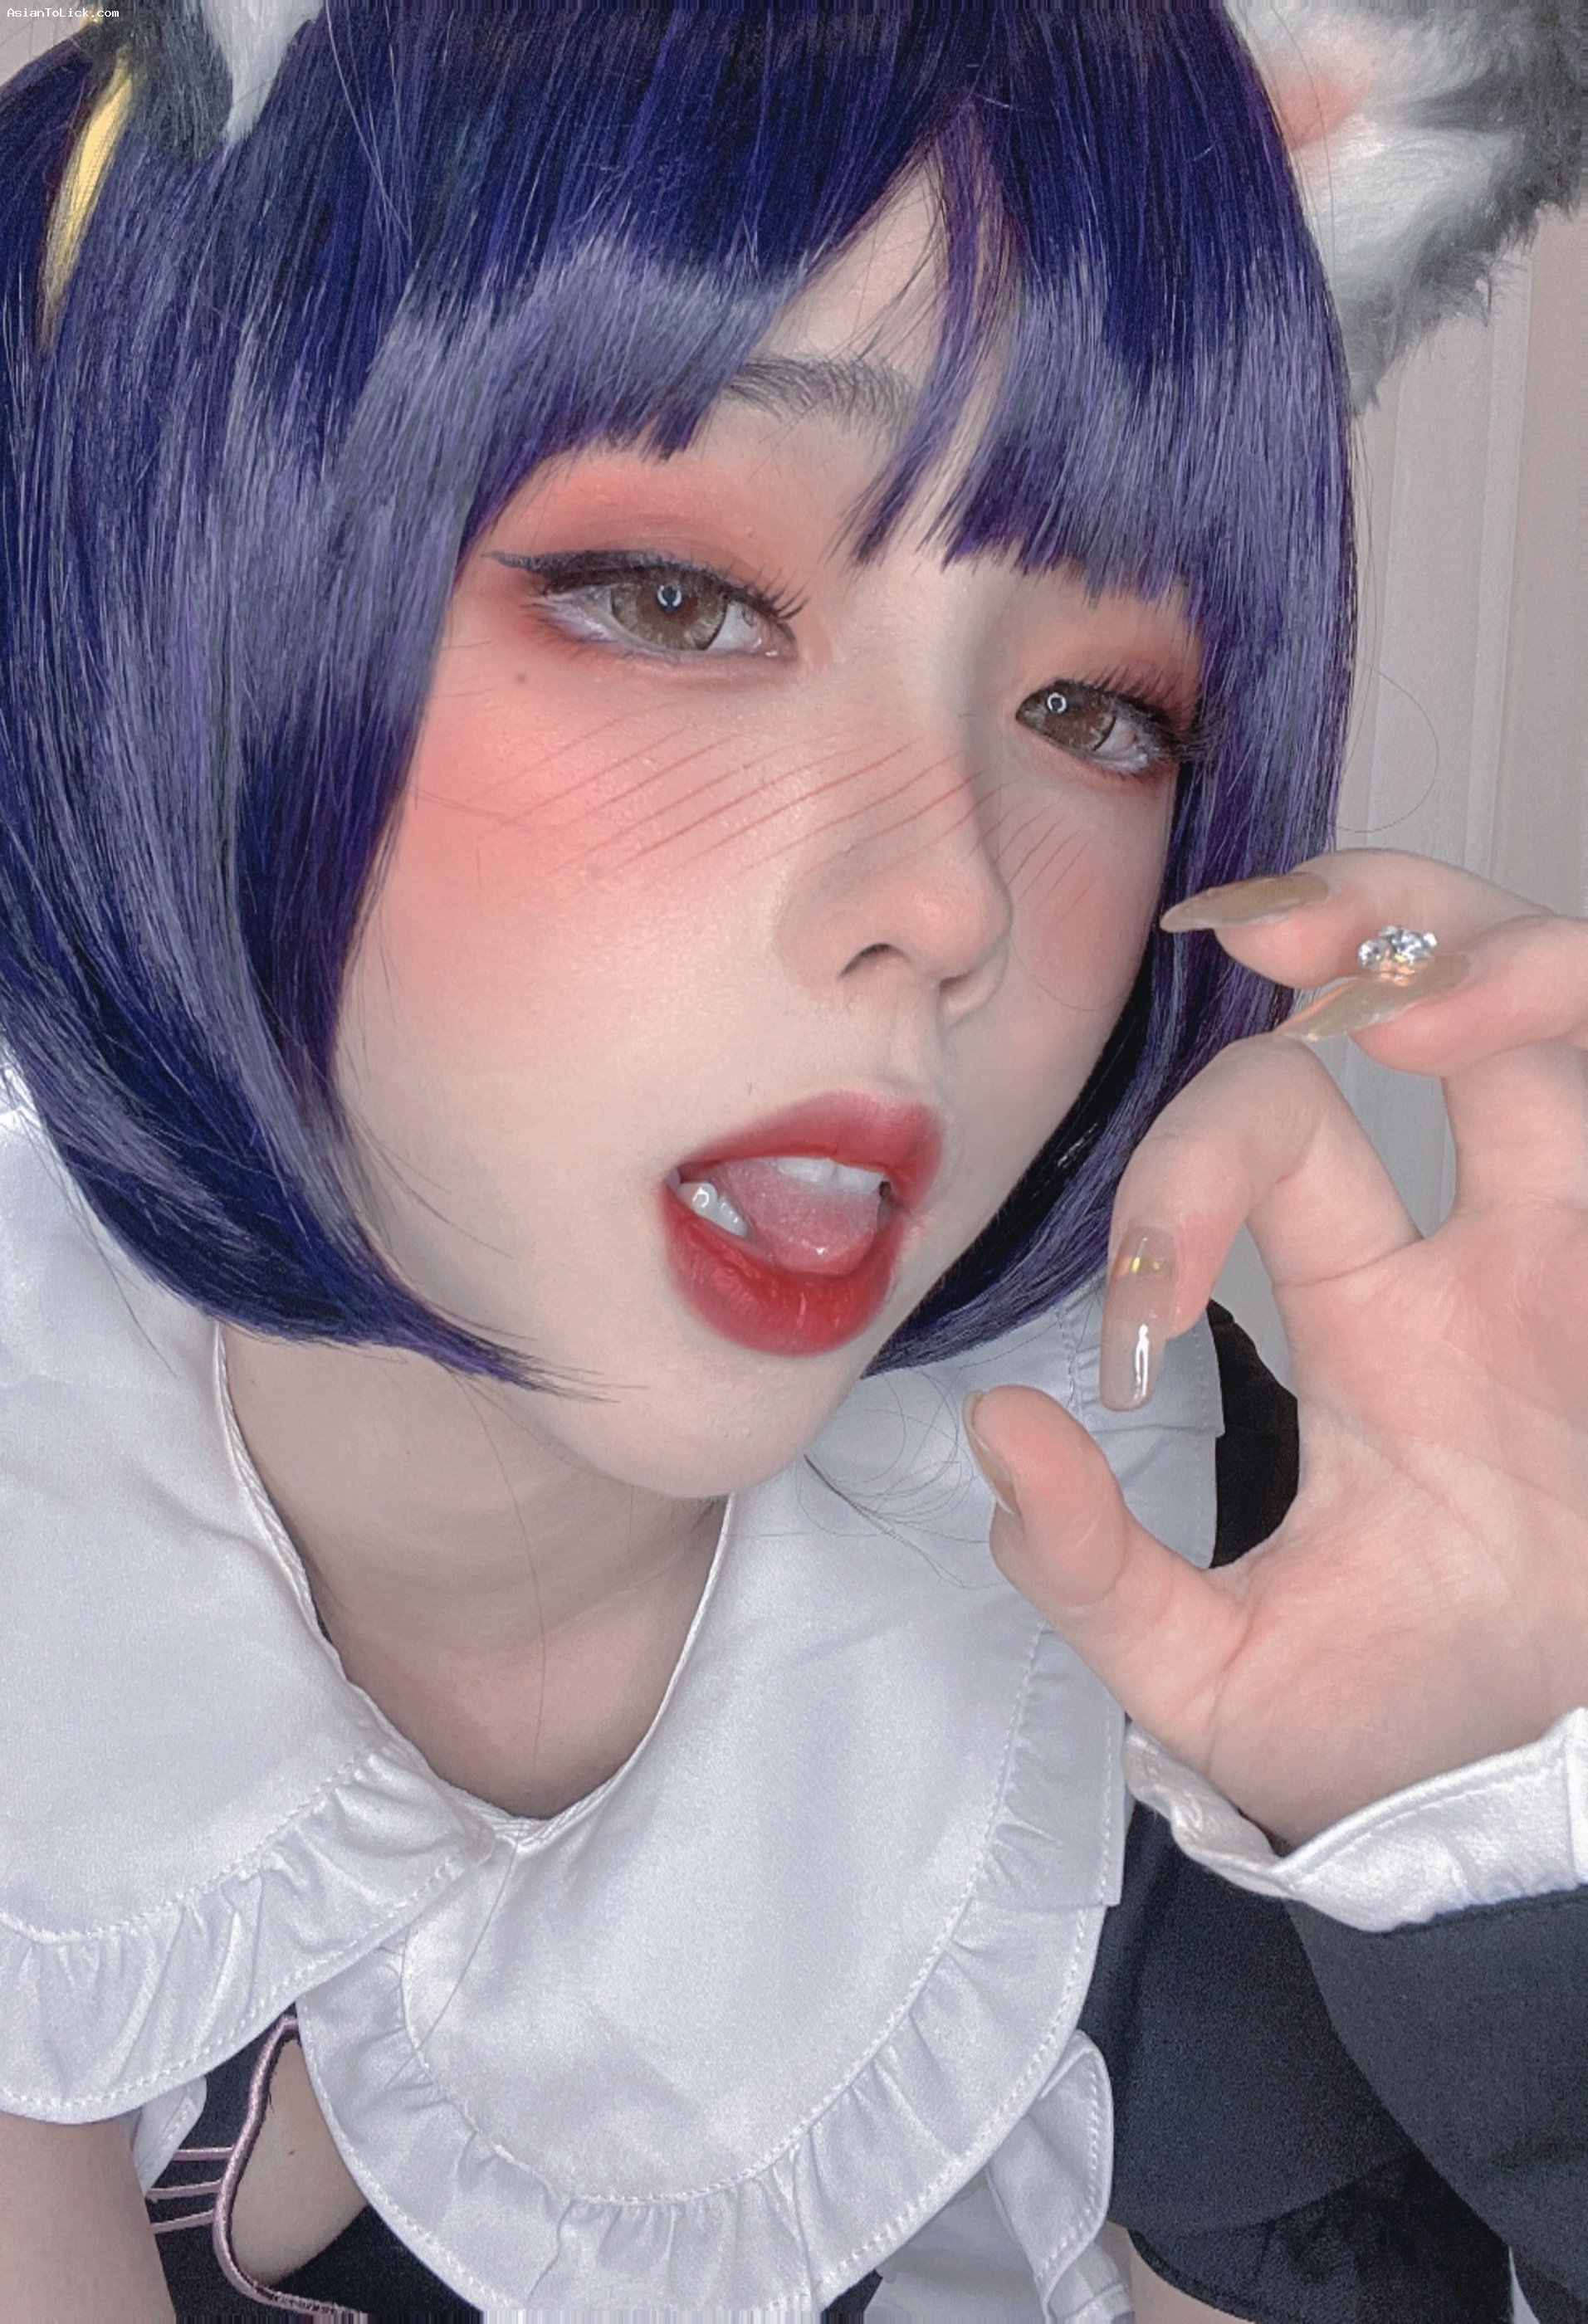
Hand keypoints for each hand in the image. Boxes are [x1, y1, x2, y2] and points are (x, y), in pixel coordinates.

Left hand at [965, 849, 1587, 1847]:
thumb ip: (1094, 1567)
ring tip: (1402, 994)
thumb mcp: (1209, 1669)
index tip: (1137, 1314)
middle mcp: (1483, 1262)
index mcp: (1365, 1314)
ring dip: (1493, 965)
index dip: (1184, 1181)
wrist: (1525, 1825)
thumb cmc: (1389, 1736)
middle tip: (1264, 928)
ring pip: (1563, 1033)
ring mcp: (1583, 1277)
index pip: (1271, 1147)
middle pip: (1427, 1015)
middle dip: (1364, 926)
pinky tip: (1517, 1037)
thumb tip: (999, 1428)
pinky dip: (1583, 1041)